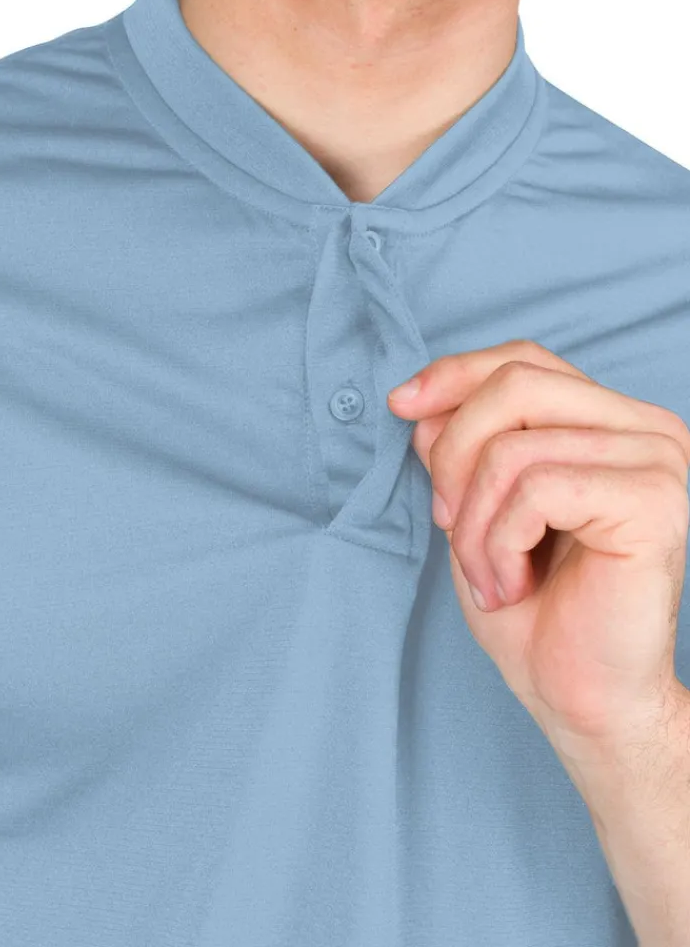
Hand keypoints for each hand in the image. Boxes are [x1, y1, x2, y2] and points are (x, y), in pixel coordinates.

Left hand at [387, 339, 689, 755]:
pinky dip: (499, 543)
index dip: (453, 376)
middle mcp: (645, 428)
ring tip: (489, 576)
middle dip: (454, 457)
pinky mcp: (653, 501)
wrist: (578, 695)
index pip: (524, 360)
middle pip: (515, 386)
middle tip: (449, 525)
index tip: (399, 406)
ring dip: (473, 523)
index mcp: (609, 421)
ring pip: (513, 447)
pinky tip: (513, 584)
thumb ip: (459, 449)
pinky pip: (536, 490)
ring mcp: (656, 461)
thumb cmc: (531, 607)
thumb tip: (422, 406)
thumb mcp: (476, 509)